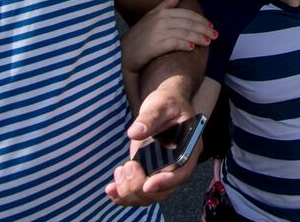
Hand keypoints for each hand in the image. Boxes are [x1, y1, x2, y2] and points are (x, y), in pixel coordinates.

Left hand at [105, 86, 197, 205]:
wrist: (164, 104)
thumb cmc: (167, 103)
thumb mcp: (160, 105)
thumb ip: (149, 118)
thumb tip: (134, 133)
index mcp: (188, 149)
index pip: (182, 173)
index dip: (166, 182)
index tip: (147, 185)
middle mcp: (177, 165)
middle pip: (164, 191)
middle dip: (141, 188)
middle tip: (126, 168)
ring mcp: (162, 171)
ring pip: (149, 196)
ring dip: (129, 193)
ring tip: (118, 173)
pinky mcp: (149, 172)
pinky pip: (139, 191)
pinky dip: (123, 194)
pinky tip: (111, 188)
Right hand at [120, 0, 214, 71]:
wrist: (122, 54)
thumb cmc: (138, 37)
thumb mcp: (150, 17)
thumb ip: (165, 5)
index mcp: (161, 12)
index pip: (186, 14)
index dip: (200, 20)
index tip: (210, 26)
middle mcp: (160, 20)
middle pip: (188, 23)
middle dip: (203, 29)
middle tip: (214, 35)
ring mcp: (157, 32)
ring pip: (184, 33)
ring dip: (198, 37)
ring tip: (208, 42)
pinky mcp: (155, 45)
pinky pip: (174, 43)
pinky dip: (185, 44)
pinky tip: (192, 48)